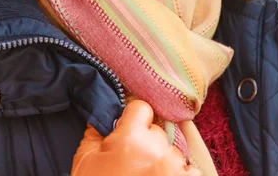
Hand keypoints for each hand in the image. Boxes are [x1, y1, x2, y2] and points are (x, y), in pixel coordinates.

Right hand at [71, 100, 200, 175]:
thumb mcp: (86, 159)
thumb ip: (96, 131)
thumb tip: (105, 112)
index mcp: (130, 137)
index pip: (142, 108)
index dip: (133, 118)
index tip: (128, 130)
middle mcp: (156, 149)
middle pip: (157, 131)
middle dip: (146, 142)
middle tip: (133, 160)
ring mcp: (173, 168)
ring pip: (173, 150)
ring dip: (162, 159)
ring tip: (147, 175)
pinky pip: (191, 171)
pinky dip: (182, 174)